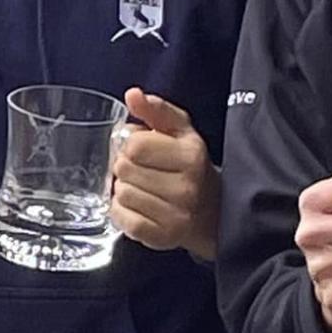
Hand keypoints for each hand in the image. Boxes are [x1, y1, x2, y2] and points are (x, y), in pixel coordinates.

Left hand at [111, 91, 218, 259]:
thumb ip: (155, 110)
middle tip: (141, 171)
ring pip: (121, 194)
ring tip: (142, 189)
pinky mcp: (162, 237)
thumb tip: (133, 95)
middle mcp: (186, 187)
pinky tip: (137, 207)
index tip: (141, 151)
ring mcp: (176, 215)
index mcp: (191, 156)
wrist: (210, 211)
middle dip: (126, 167)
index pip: (135, 145)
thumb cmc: (189, 166)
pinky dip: (121, 212)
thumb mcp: (179, 131)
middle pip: (124, 170)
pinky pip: (122, 219)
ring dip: (125, 190)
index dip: (131, 145)